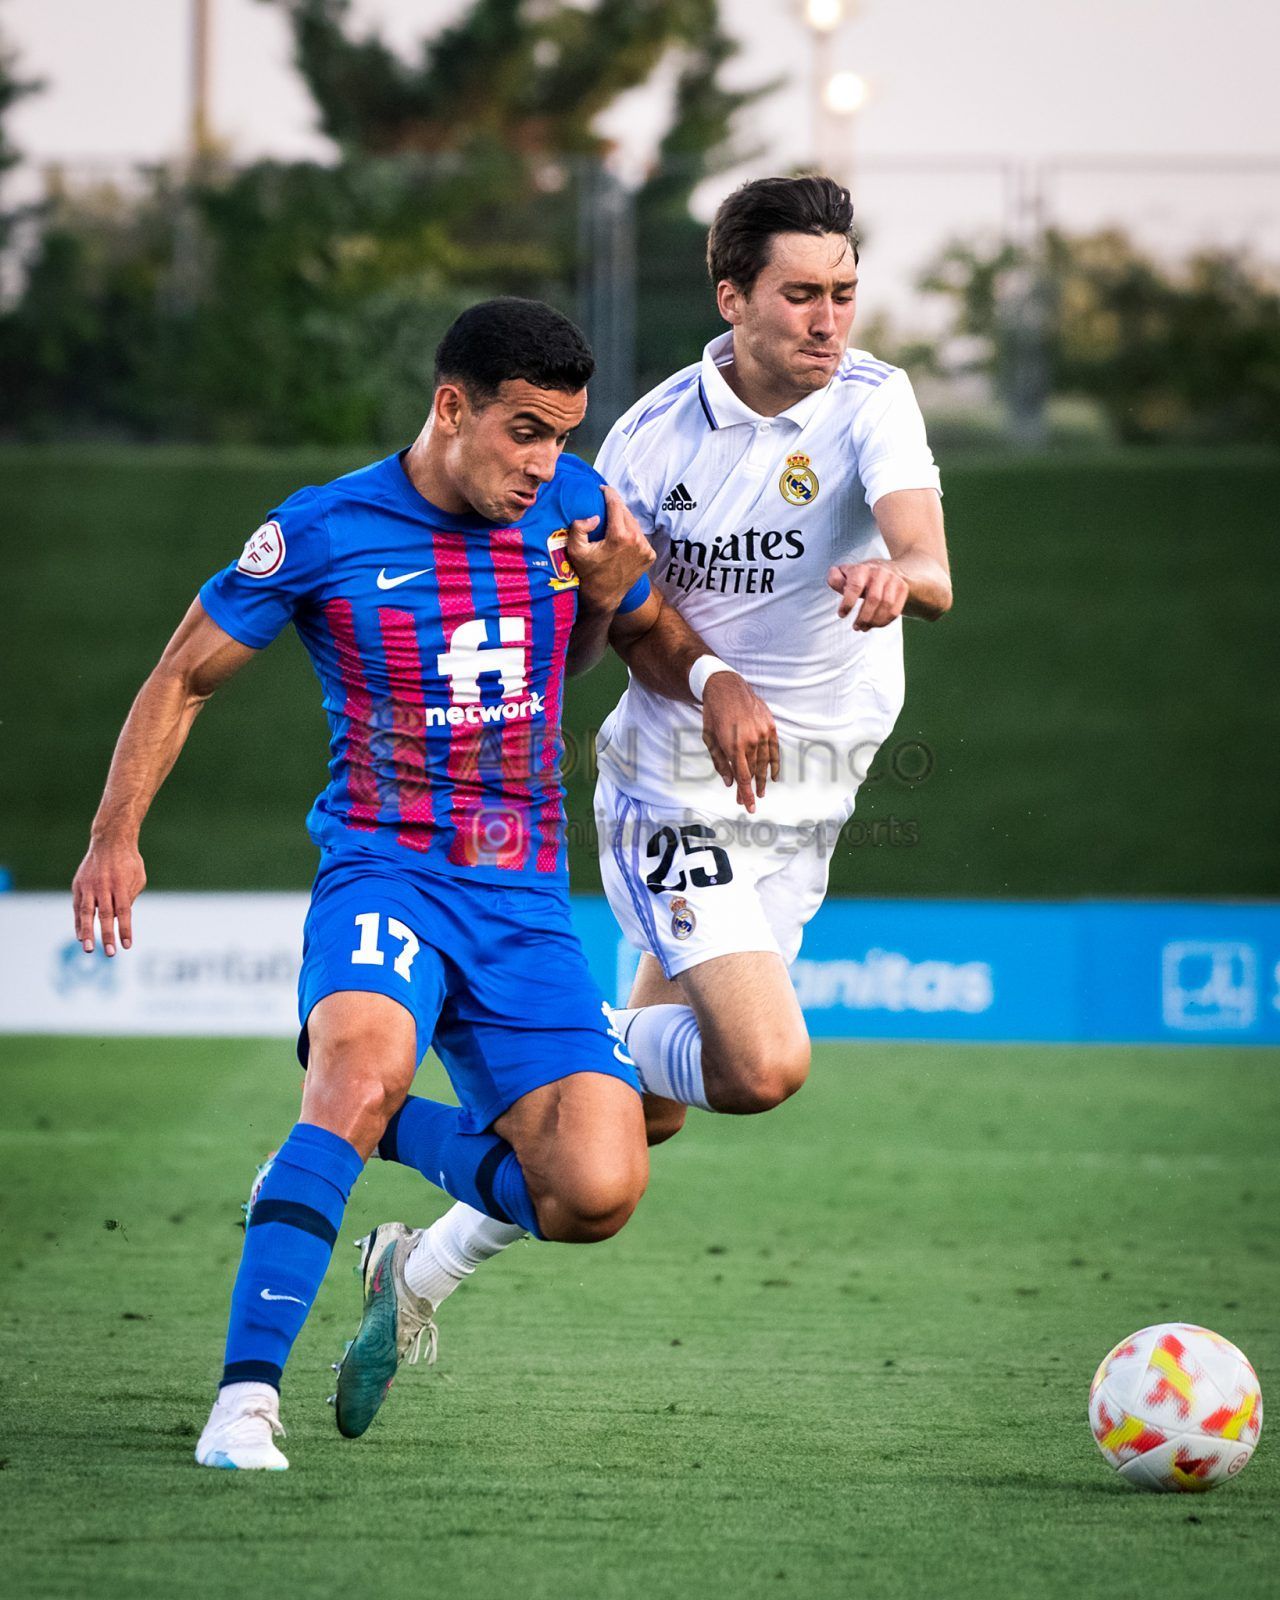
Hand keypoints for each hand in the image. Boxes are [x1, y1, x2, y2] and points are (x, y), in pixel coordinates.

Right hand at [73, 836, 145, 955]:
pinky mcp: (78, 885)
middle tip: (110, 953)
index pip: (124, 912)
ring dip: (87, 932)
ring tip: (88, 949)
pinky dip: (79, 923)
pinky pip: (78, 907)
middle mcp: (104, 886)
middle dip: (107, 936)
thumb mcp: (137, 878)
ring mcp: (89, 885)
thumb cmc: (129, 862)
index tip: (127, 946)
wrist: (109, 841)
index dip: (124, 929)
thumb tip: (120, 919)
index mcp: (121, 885)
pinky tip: (81, 937)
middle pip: (105, 915)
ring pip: (86, 913)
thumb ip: (129, 899)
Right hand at [565, 487, 654, 613]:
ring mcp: (646, 548)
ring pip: (634, 524)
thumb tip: (594, 517)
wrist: (604, 596)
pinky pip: (640, 536)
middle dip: (616, 506)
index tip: (602, 488)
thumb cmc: (588, 572)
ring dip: (624, 519)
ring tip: (612, 519)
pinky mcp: (650, 555)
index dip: (609, 493)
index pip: (616, 504)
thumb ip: (579, 528)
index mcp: (620, 536)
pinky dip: (631, 533)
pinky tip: (621, 536)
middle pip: (626, 512)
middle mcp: (637, 541)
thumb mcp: (575, 550)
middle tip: (605, 503)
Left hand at [701, 671, 779, 812]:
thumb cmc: (714, 714)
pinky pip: (774, 750)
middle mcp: (751, 741)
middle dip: (749, 789)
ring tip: (761, 792)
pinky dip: (775, 764)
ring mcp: (762, 733)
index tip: (748, 808)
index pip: (743, 777)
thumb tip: (729, 782)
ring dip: (762, 780)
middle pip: (753, 772)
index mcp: (734, 745)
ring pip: (765, 763)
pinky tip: (774, 776)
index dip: (745, 795)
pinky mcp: (770, 726)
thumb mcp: (709, 739)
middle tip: (746, 802)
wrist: (726, 687)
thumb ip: (719, 762)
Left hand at [827, 560, 909, 630]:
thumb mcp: (847, 574)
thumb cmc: (860, 577)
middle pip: (874, 599)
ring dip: (874, 621)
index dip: (848, 603)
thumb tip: (832, 574)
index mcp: (862, 569)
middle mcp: (880, 572)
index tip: (841, 615)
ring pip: (886, 605)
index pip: (855, 586)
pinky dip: (884, 622)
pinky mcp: (903, 588)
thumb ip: (836, 578)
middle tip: (855, 627)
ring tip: (863, 628)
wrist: (886, 569)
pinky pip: (895, 610)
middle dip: (863, 617)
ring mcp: (893, 580)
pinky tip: (875, 625)